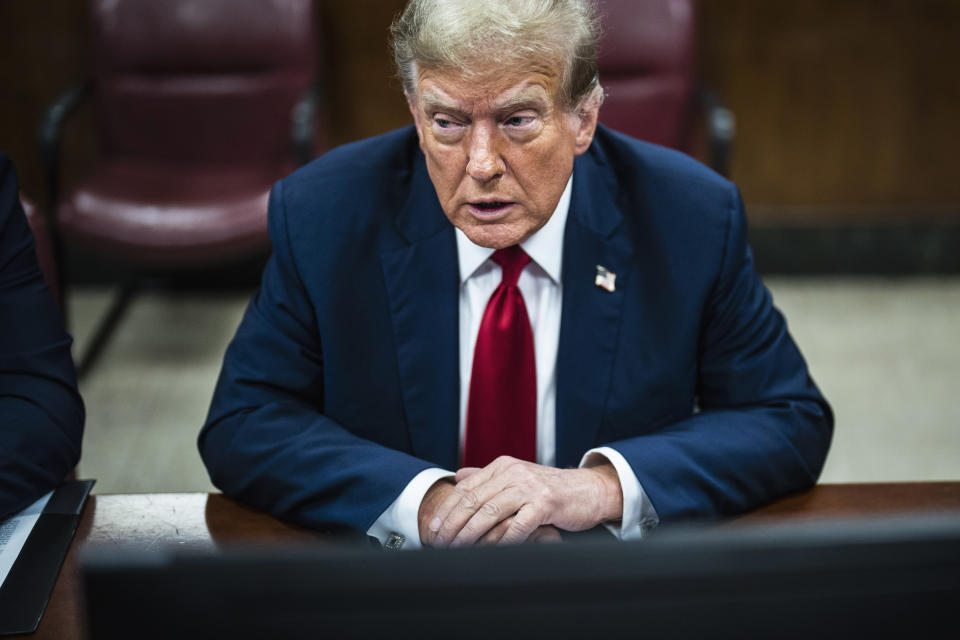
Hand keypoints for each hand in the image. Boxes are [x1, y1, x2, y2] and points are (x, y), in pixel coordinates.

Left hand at [423, 456, 622, 546]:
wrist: (589, 490)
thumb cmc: (550, 490)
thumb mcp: (517, 478)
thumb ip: (487, 478)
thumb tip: (457, 476)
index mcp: (503, 466)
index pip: (466, 487)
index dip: (446, 509)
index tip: (432, 528)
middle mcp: (514, 473)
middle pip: (474, 499)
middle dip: (452, 524)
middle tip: (438, 542)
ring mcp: (530, 487)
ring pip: (490, 512)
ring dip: (470, 534)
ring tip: (456, 549)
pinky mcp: (546, 503)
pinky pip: (518, 525)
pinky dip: (502, 540)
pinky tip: (490, 552)